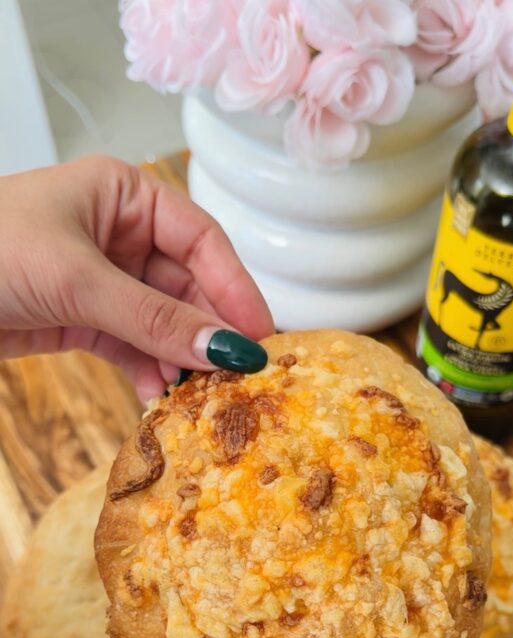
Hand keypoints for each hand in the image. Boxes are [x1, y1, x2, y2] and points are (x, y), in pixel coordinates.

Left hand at [0, 157, 272, 402]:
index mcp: (124, 194)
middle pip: (187, 285)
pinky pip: (132, 346)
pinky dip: (148, 371)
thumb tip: (228, 348)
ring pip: (162, 321)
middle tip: (239, 376)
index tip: (261, 336)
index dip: (235, 287)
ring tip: (200, 394)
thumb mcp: (78, 281)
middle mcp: (120, 233)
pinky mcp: (83, 320)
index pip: (201, 240)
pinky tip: (160, 395)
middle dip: (208, 330)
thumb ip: (156, 318)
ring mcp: (102, 279)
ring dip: (180, 358)